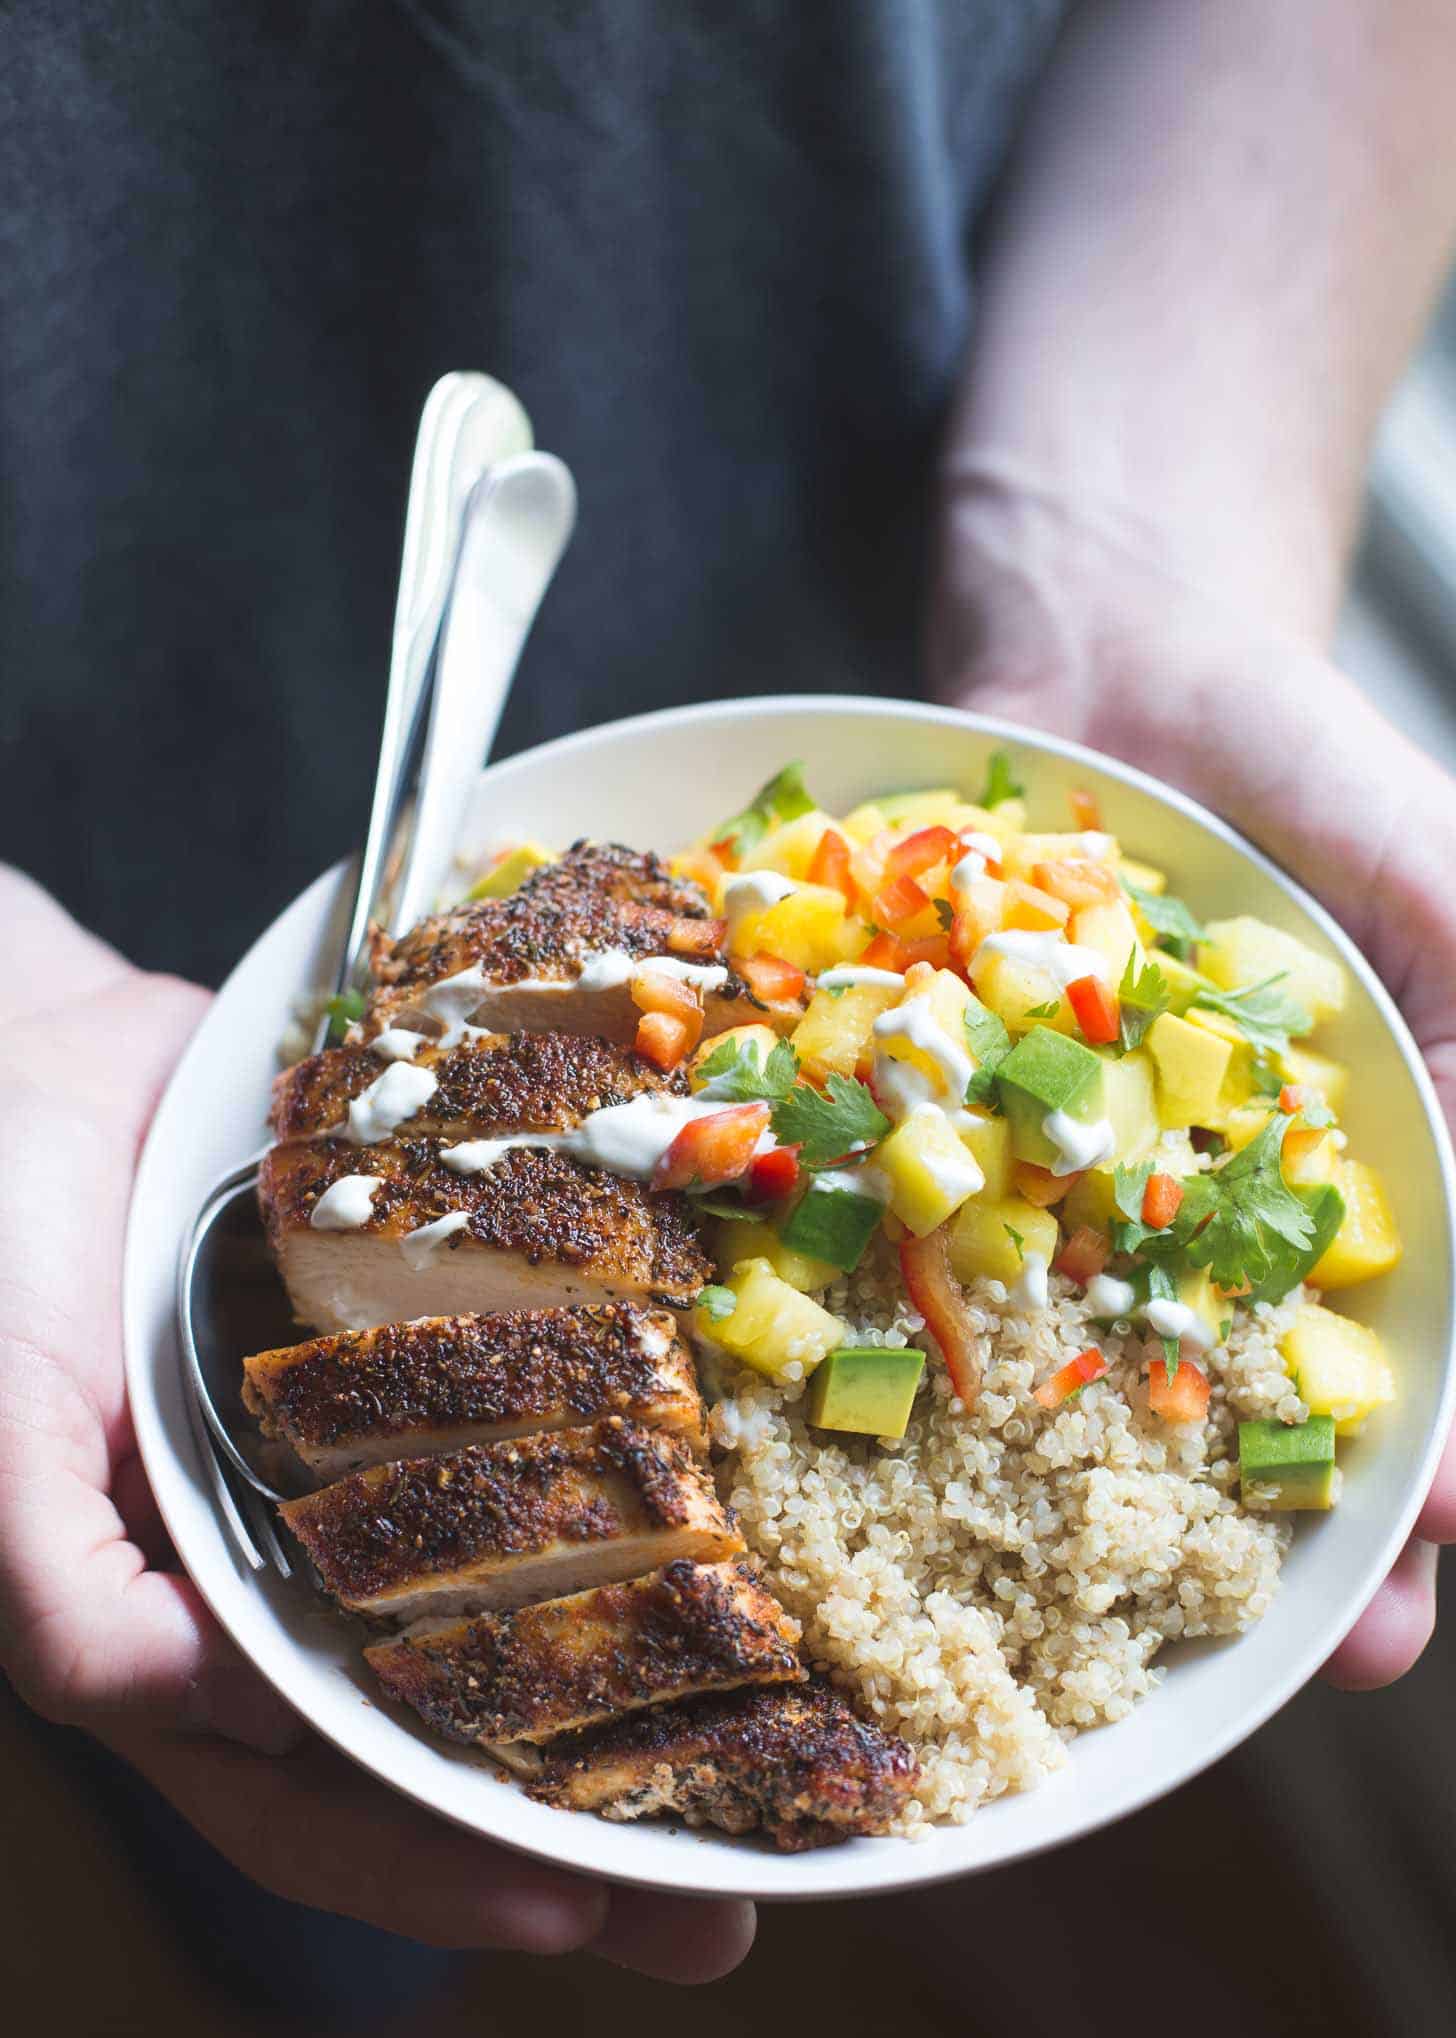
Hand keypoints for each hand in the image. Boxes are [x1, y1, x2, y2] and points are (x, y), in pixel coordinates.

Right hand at [0, 870, 752, 1980]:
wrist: (39, 1057)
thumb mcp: (0, 1435)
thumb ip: (72, 1598)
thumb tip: (216, 1708)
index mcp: (182, 1629)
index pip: (316, 1799)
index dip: (433, 1869)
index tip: (577, 1910)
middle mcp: (287, 1572)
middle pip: (443, 1740)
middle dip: (576, 1830)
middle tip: (725, 1900)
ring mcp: (359, 1474)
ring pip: (503, 1616)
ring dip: (627, 1696)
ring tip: (772, 1761)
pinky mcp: (411, 1374)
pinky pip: (520, 1455)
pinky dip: (607, 1507)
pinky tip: (718, 1536)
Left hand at [931, 470, 1455, 1687]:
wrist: (1112, 639)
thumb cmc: (1306, 765)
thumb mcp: (1444, 887)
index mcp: (1344, 1174)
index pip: (1414, 1347)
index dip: (1430, 1466)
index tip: (1419, 1573)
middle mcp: (1197, 1198)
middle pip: (1255, 1386)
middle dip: (1287, 1517)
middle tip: (1301, 1648)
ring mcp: (1063, 1164)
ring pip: (1087, 1342)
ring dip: (1108, 1464)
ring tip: (1115, 1586)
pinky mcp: (940, 1108)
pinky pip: (931, 1217)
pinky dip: (923, 1297)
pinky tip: (912, 1380)